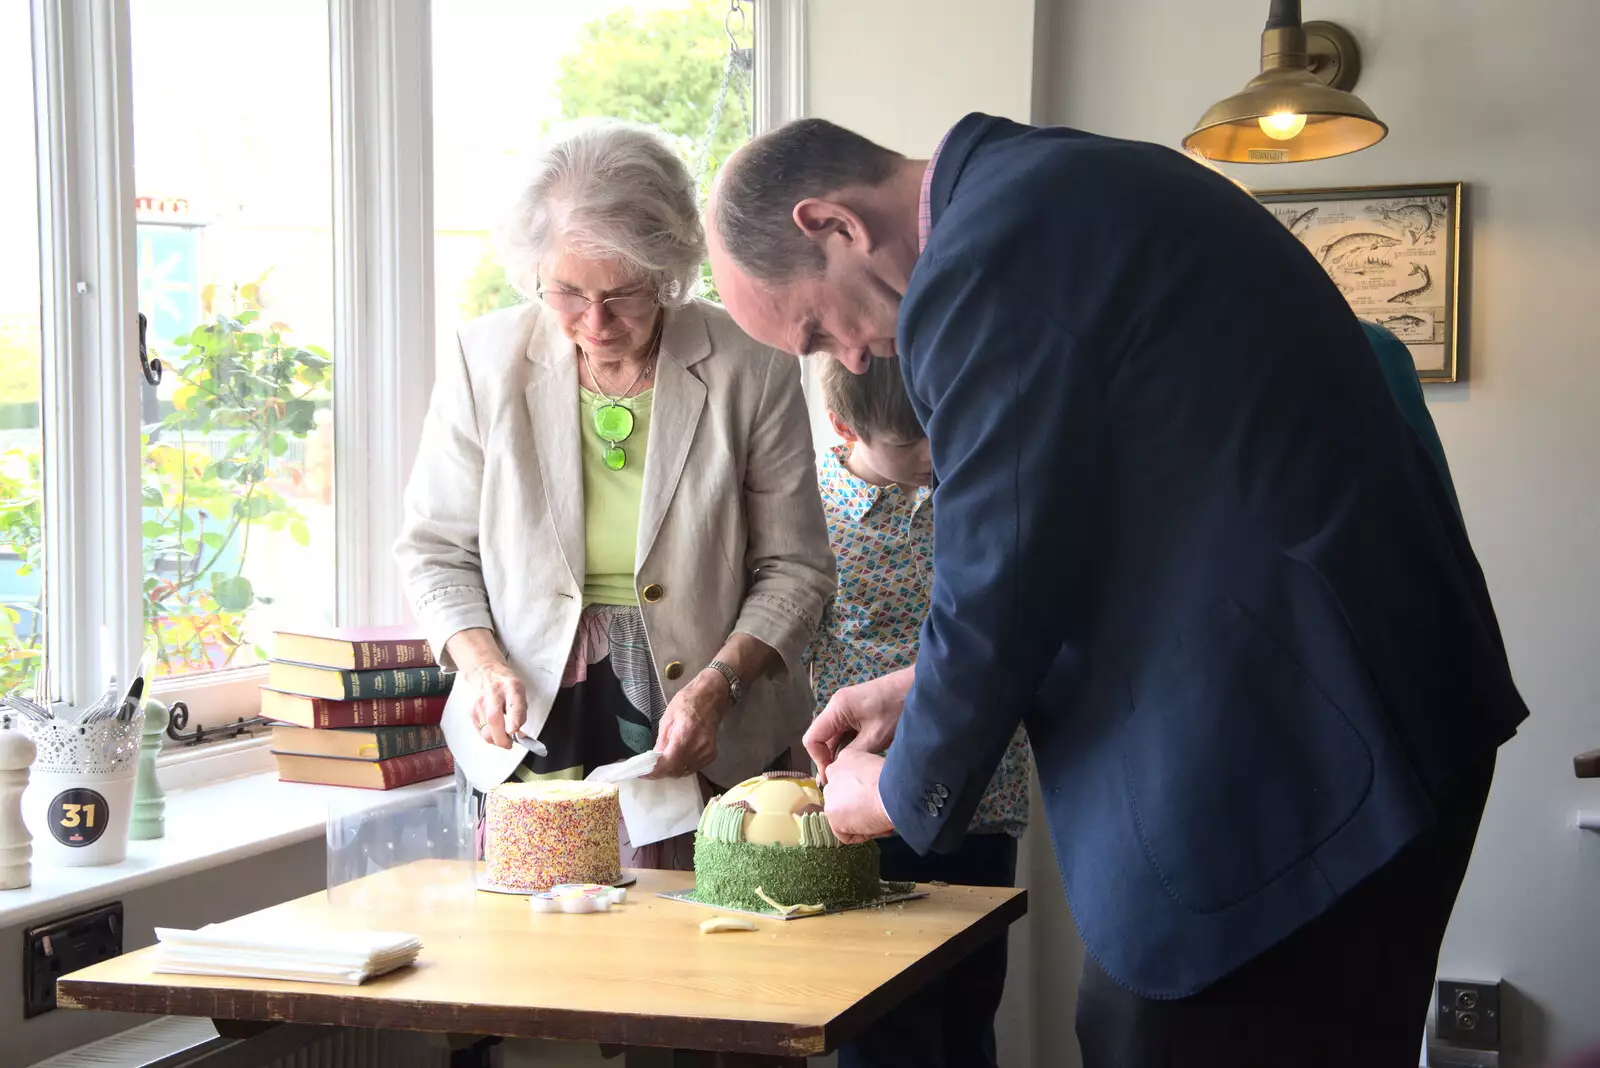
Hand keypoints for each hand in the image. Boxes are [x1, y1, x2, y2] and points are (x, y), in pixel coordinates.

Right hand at [464, 659, 527, 748]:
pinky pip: (480, 732)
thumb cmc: (505, 684)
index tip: (514, 731)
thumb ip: (521, 711)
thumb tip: (518, 733)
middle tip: (509, 744)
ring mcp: (479, 703)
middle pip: (494, 720)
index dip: (514, 719)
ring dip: (496, 740)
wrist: (483, 671)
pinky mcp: (471, 712)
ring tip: (503, 737)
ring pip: (486, 731)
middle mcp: (493, 694)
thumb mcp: (520, 691)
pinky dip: (488, 736)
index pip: (513, 703)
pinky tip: (494, 731)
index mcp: (511, 687)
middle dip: (502, 739)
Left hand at [650, 669, 730, 777]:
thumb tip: (654, 760)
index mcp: (686, 733)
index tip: (642, 774)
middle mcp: (698, 746)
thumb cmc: (687, 702)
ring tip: (661, 764)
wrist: (711, 697)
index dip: (654, 771)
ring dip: (670, 771)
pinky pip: (693, 768)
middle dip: (660, 773)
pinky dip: (682, 767)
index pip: (669, 762)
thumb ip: (662, 741)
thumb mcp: (668, 718)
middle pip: (676, 770)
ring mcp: (707, 752)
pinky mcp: (711, 755)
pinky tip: (675, 760)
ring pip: (684, 772)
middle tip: (648, 769)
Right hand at [804, 667, 911, 783]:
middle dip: (828, 759)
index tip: (833, 776)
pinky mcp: (855, 710)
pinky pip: (843, 731)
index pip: (812, 739)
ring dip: (839, 753)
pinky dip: (848, 745)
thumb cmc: (897, 708)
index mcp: (837, 708)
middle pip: (820, 738)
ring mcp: (845, 707)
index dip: (819, 760)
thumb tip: (839, 771)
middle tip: (842, 778)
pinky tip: (859, 757)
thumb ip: (853, 754)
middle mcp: (836, 706)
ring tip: (852, 770)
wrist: (918, 688)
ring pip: (832, 736)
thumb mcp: (876, 737)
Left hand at [822, 748, 894, 842]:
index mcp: (847, 757)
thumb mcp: (882, 766)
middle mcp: (833, 772)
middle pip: (843, 796)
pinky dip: (862, 835)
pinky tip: (875, 827)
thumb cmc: (897, 778)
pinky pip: (845, 834)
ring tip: (880, 819)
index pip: (849, 778)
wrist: (895, 791)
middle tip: (878, 810)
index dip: (865, 792)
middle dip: (859, 806)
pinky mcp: (832, 815)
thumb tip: (876, 789)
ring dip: (861, 821)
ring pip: (843, 815)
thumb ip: (871, 774)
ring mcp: (830, 794)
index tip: (878, 797)